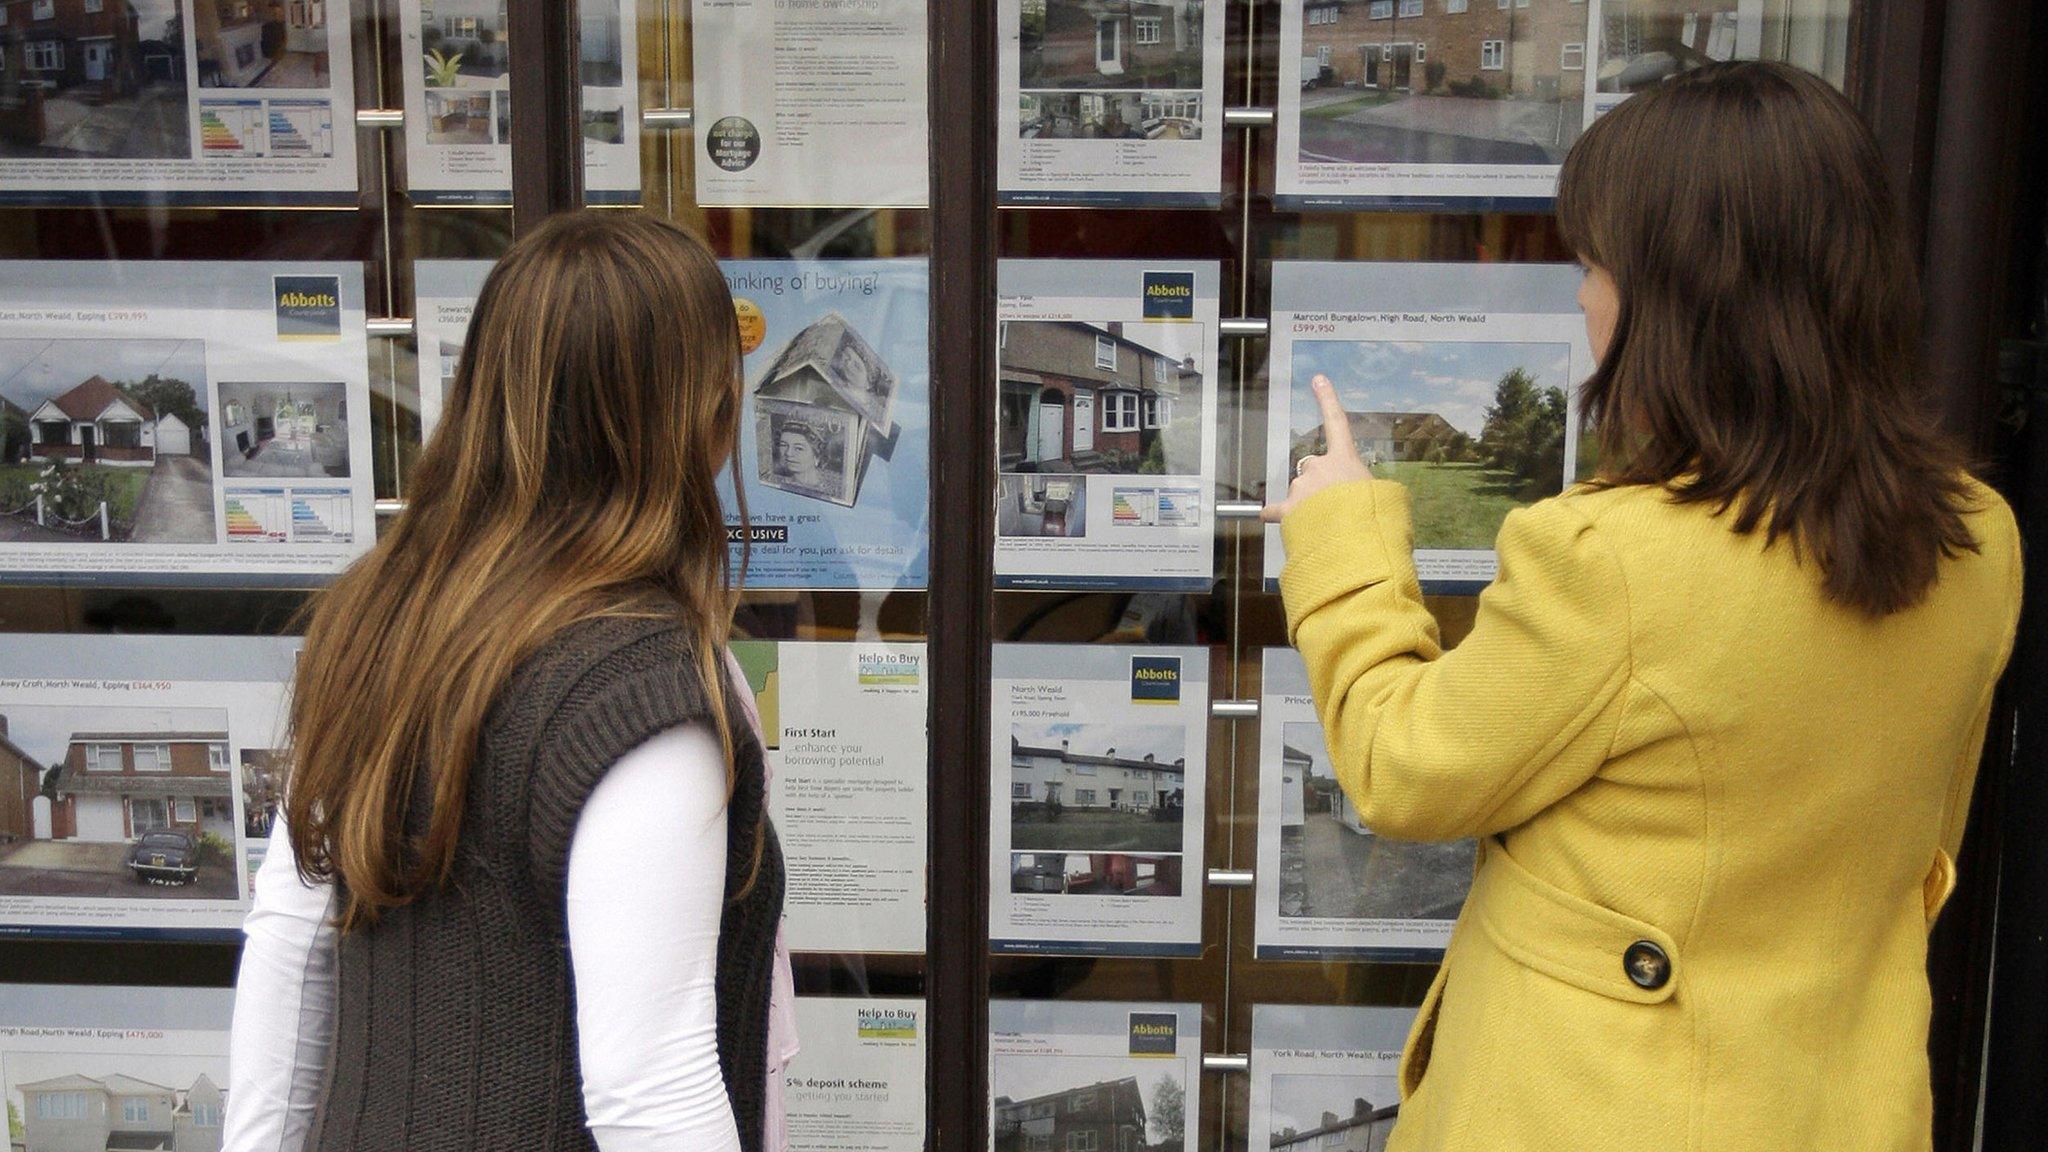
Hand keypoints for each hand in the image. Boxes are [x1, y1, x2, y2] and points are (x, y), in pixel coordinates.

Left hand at [1262, 374, 1373, 522]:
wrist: (1354, 542)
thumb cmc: (1376, 518)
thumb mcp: (1385, 497)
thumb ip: (1369, 489)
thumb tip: (1362, 498)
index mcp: (1345, 460)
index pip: (1336, 422)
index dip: (1327, 399)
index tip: (1317, 380)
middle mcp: (1318, 468)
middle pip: (1313, 468)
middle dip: (1320, 482)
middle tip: (1336, 505)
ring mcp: (1300, 489)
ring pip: (1299, 491)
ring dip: (1307, 503)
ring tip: (1324, 525)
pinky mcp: (1287, 511)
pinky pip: (1275, 510)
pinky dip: (1275, 514)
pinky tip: (1272, 519)